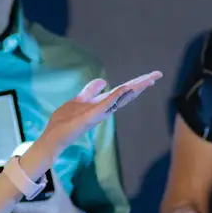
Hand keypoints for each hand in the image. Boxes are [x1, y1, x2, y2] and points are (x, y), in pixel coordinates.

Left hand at [39, 73, 161, 155]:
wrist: (54, 136)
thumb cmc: (65, 120)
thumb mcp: (79, 100)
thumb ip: (91, 91)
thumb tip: (103, 80)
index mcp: (101, 103)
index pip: (122, 91)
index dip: (135, 84)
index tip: (151, 77)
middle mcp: (104, 108)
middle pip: (126, 94)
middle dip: (141, 85)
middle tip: (157, 76)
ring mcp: (99, 113)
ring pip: (120, 98)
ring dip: (134, 89)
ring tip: (147, 80)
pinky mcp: (92, 117)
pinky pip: (106, 104)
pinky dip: (117, 96)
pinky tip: (126, 88)